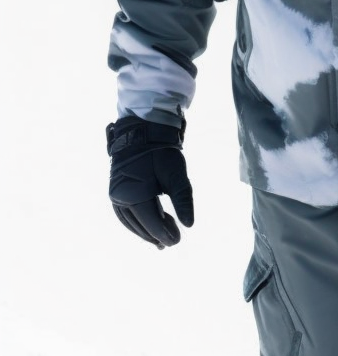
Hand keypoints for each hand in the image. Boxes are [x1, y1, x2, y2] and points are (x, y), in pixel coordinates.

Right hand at [107, 115, 193, 248]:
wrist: (141, 130)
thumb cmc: (161, 151)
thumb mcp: (176, 173)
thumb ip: (183, 199)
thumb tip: (189, 225)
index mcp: (134, 194)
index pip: (151, 222)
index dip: (165, 233)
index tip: (178, 240)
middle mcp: (120, 198)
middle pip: (140, 224)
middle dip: (157, 234)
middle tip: (174, 240)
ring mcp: (115, 194)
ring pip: (130, 222)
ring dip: (145, 231)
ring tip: (160, 240)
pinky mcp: (115, 190)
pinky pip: (124, 214)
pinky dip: (136, 223)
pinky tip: (147, 226)